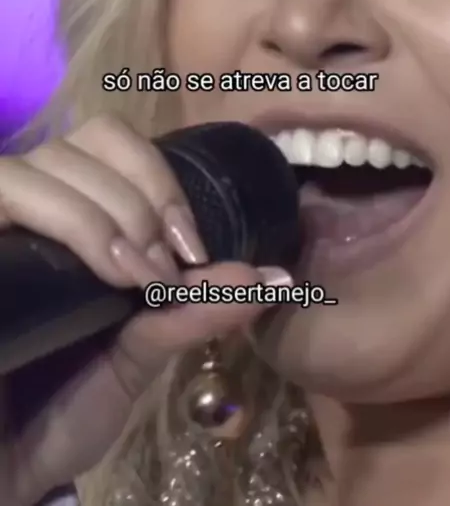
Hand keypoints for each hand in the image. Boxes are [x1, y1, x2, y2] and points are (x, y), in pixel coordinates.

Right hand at [0, 115, 286, 504]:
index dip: (156, 178)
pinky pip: (3, 195)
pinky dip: (65, 221)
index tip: (189, 248)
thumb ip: (194, 311)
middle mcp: (33, 208)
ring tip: (131, 277)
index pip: (110, 140)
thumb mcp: (140, 355)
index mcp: (76, 217)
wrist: (7, 462)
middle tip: (163, 272)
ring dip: (101, 215)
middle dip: (138, 202)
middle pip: (82, 143)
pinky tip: (96, 272)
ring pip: (39, 165)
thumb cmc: (64, 407)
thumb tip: (269, 278)